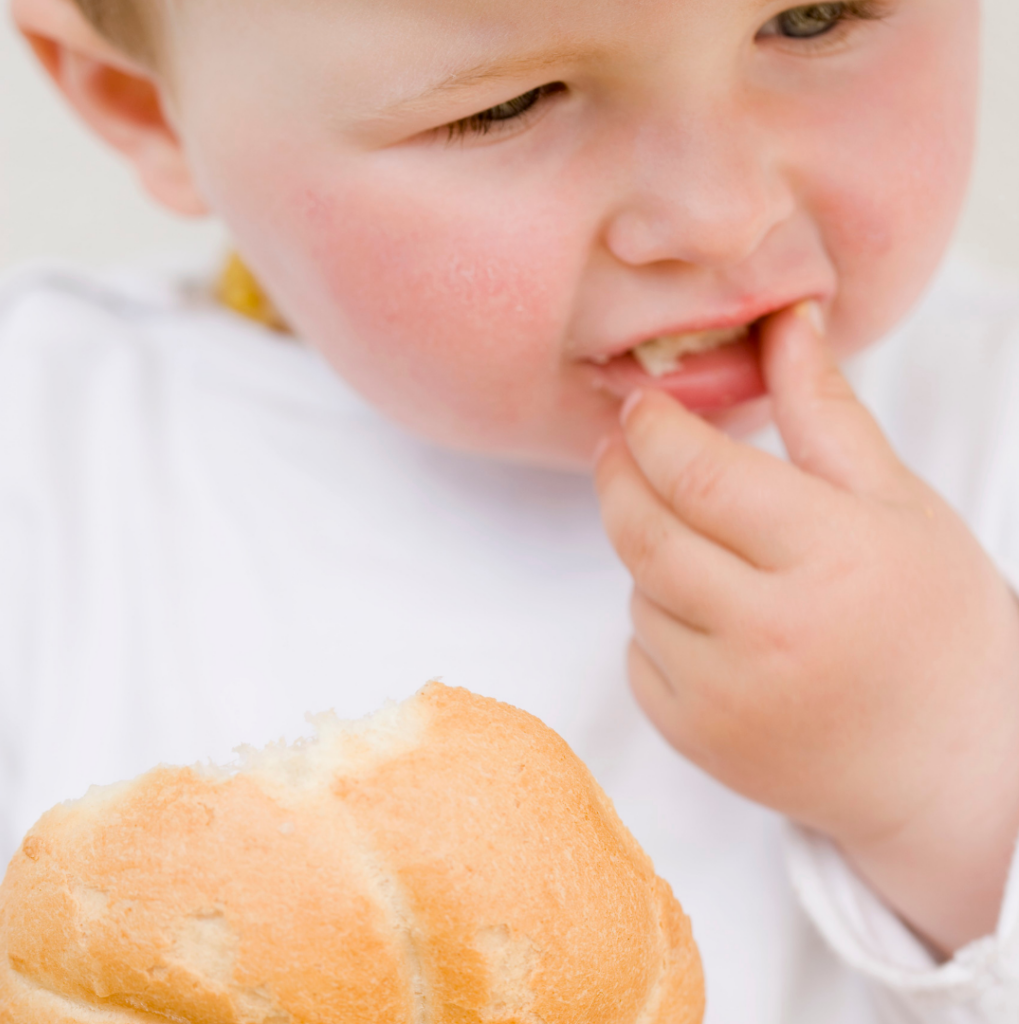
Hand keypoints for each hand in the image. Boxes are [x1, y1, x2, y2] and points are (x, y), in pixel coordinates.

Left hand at [594, 303, 1018, 953]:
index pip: (698, 473)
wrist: (950, 766)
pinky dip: (657, 622)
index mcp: (828, 556)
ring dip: (651, 555)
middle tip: (623, 449)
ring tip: (709, 551)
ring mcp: (724, 696)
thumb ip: (824, 411)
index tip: (642, 406)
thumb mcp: (896, 504)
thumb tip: (782, 321)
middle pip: (642, 530)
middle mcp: (767, 632)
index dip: (653, 428)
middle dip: (618, 475)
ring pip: (637, 590)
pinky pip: (637, 653)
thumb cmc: (937, 625)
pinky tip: (713, 621)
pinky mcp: (696, 739)